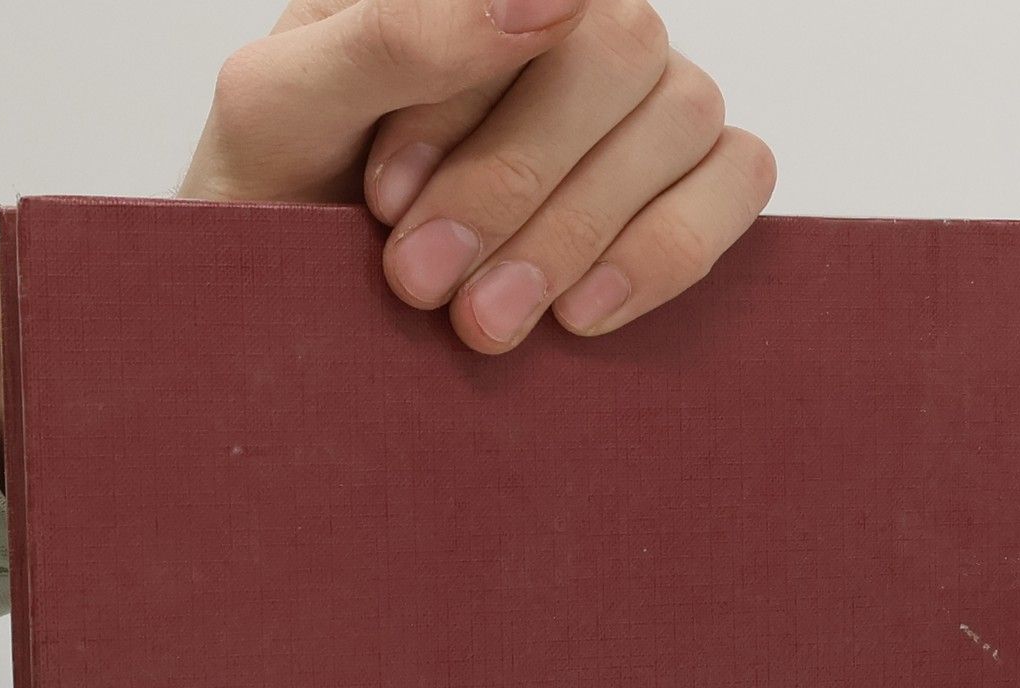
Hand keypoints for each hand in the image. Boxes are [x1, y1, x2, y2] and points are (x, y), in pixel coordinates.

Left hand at [181, 0, 775, 351]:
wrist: (288, 297)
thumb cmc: (280, 188)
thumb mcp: (285, 106)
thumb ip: (396, 33)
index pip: (541, 5)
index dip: (469, 112)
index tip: (386, 203)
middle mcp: (572, 18)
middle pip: (622, 55)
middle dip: (518, 187)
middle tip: (425, 287)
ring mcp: (639, 96)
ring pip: (684, 119)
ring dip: (581, 235)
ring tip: (483, 325)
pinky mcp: (687, 178)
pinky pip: (739, 179)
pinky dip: (669, 250)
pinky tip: (581, 316)